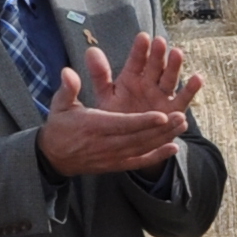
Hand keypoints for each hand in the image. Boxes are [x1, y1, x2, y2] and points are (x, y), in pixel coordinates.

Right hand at [39, 35, 192, 175]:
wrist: (53, 157)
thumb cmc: (59, 126)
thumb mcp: (60, 105)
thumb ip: (68, 88)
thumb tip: (68, 71)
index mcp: (93, 126)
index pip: (122, 124)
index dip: (143, 121)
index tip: (161, 114)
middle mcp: (105, 144)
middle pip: (137, 138)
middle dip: (161, 129)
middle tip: (181, 116)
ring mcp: (112, 157)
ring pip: (142, 148)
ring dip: (163, 138)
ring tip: (182, 125)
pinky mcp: (116, 165)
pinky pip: (139, 162)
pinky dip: (156, 156)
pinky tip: (173, 148)